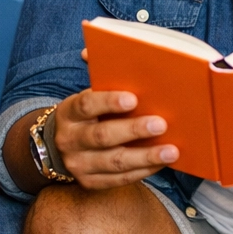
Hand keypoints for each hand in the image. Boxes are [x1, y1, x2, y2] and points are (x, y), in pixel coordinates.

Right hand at [52, 90, 177, 189]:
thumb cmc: (86, 116)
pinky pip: (120, 179)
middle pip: (102, 136)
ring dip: (146, 156)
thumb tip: (93, 51)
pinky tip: (162, 163)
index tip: (134, 99)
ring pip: (114, 162)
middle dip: (134, 130)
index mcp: (69, 112)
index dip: (109, 101)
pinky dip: (144, 171)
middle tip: (161, 124)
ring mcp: (79, 164)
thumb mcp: (87, 96)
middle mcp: (69, 140)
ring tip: (171, 151)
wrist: (61, 148)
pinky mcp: (90, 182)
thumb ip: (99, 78)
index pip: (87, 105)